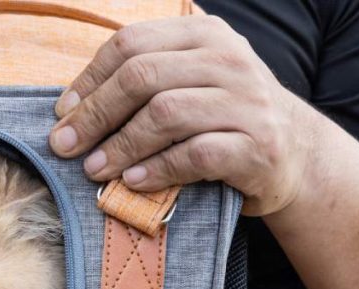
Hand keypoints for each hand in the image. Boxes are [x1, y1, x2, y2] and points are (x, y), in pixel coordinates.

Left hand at [48, 15, 317, 215]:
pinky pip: (195, 154)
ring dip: (120, 145)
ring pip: (165, 113)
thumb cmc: (221, 120)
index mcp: (204, 35)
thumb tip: (68, 112)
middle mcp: (228, 60)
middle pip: (141, 76)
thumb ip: (140, 84)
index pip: (131, 44)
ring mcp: (247, 101)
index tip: (63, 114)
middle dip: (95, 115)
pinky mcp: (257, 145)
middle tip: (65, 146)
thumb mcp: (189, 83)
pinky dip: (156, 169)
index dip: (89, 80)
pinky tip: (133, 182)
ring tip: (94, 168)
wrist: (295, 155)